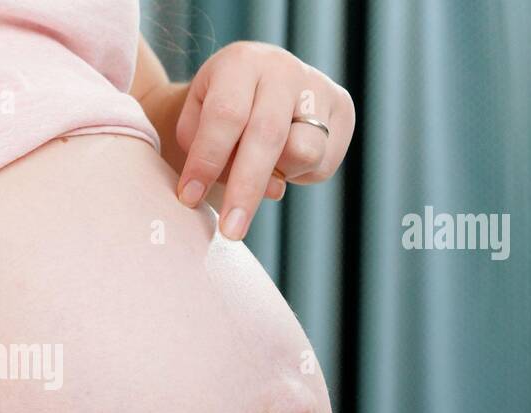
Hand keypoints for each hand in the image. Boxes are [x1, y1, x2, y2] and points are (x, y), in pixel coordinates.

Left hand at [174, 41, 354, 240]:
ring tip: (261, 168)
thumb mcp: (195, 125)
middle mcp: (283, 69)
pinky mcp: (342, 109)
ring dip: (277, 176)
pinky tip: (283, 160)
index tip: (188, 198)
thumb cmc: (214, 113)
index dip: (206, 161)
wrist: (249, 85)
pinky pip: (323, 162)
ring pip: (304, 151)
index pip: (226, 115)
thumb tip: (275, 188)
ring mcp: (318, 87)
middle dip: (246, 189)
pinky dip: (299, 175)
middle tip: (230, 231)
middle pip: (268, 136)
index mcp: (240, 63)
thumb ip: (216, 155)